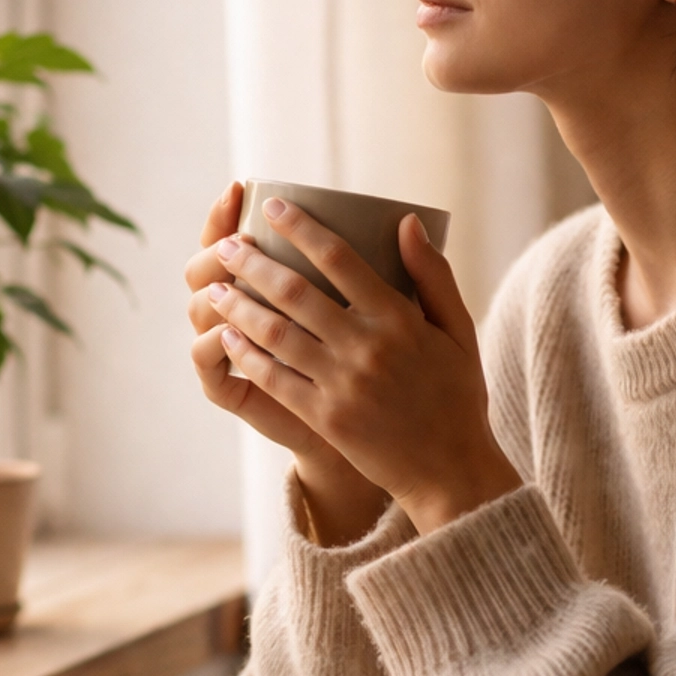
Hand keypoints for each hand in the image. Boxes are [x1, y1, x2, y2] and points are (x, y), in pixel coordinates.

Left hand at [202, 194, 520, 535]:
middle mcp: (368, 347)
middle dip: (253, 263)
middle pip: (296, 291)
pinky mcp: (326, 417)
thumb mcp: (459, 330)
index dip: (301, 228)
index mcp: (400, 319)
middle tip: (228, 245)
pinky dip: (246, 355)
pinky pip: (276, 378)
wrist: (451, 469)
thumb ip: (433, 275)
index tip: (272, 206)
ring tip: (216, 287)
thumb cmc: (457, 395)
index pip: (340, 259)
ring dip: (239, 306)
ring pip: (277, 333)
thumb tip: (407, 222)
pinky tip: (226, 337)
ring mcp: (343, 384)